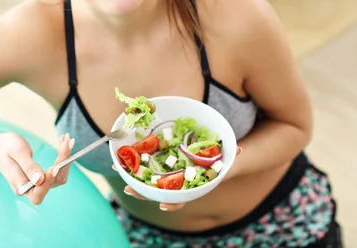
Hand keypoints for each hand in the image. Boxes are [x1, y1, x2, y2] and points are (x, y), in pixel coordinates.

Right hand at [0, 131, 73, 204]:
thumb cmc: (5, 148)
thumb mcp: (17, 152)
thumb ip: (28, 167)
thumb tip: (40, 180)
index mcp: (21, 186)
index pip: (38, 193)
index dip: (48, 182)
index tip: (55, 165)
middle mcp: (30, 189)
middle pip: (53, 183)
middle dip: (63, 163)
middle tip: (68, 142)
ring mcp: (37, 184)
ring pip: (58, 176)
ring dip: (65, 158)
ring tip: (67, 139)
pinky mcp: (41, 177)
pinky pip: (56, 170)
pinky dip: (62, 157)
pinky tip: (63, 143)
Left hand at [120, 146, 242, 211]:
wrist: (210, 153)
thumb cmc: (215, 159)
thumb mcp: (224, 158)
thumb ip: (230, 155)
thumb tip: (237, 150)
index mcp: (189, 185)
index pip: (180, 198)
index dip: (172, 202)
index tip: (163, 205)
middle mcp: (175, 182)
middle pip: (156, 191)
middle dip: (143, 192)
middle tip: (129, 190)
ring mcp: (165, 174)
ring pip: (146, 180)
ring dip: (133, 179)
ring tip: (120, 174)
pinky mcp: (156, 161)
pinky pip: (142, 165)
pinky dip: (130, 164)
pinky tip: (119, 160)